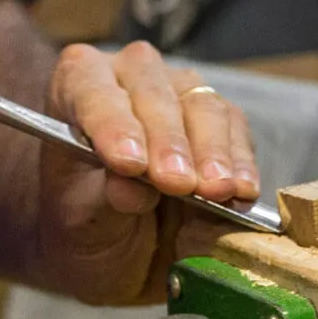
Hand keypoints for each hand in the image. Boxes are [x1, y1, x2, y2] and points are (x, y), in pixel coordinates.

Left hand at [33, 42, 260, 305]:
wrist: (120, 244)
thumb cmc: (89, 221)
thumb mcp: (82, 219)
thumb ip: (103, 199)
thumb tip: (130, 187)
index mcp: (76, 85)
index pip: (89, 88)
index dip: (110, 122)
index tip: (128, 162)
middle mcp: (129, 75)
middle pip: (152, 90)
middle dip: (167, 140)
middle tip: (176, 182)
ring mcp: (179, 90)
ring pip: (202, 105)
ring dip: (211, 151)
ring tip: (216, 190)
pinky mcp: (219, 118)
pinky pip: (235, 128)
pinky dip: (240, 162)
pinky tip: (241, 190)